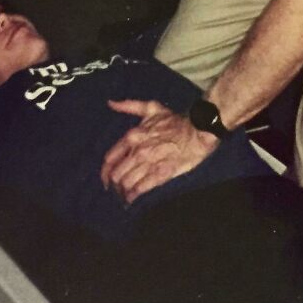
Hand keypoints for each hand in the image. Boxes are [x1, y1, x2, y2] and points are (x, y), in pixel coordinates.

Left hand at [101, 99, 217, 202]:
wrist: (198, 130)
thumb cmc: (175, 120)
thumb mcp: (151, 108)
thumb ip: (129, 106)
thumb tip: (110, 103)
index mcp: (132, 136)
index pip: (110, 159)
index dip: (105, 172)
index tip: (106, 179)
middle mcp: (137, 151)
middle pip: (116, 174)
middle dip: (114, 185)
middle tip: (116, 190)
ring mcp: (149, 163)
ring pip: (126, 183)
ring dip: (123, 192)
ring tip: (124, 197)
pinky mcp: (161, 174)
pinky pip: (141, 188)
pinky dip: (134, 196)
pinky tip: (133, 199)